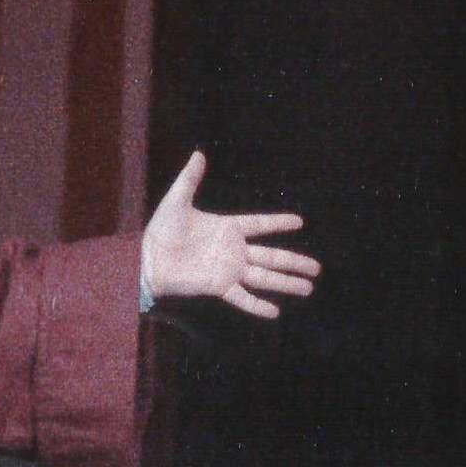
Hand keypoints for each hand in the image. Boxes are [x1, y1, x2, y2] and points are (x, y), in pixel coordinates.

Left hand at [141, 152, 320, 318]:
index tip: (299, 221)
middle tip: (317, 269)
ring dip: (286, 283)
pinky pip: (242, 297)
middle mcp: (233, 251)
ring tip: (308, 288)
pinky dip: (257, 306)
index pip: (259, 225)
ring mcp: (228, 270)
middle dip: (294, 262)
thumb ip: (190, 179)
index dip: (278, 223)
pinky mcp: (219, 286)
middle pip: (271, 256)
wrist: (148, 259)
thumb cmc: (161, 230)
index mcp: (227, 228)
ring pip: (265, 278)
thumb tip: (198, 154)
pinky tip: (275, 312)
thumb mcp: (177, 201)